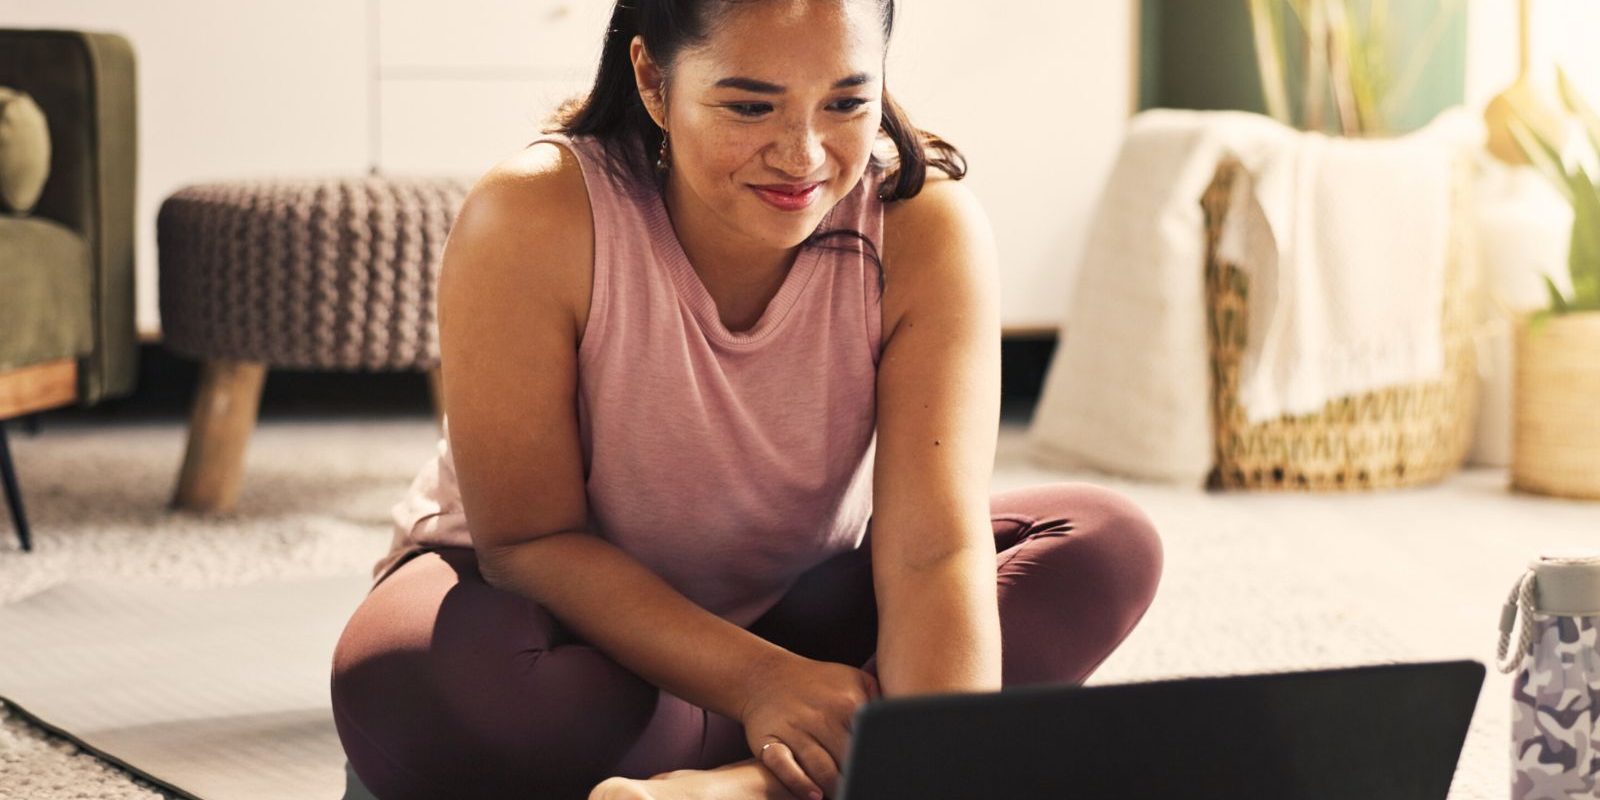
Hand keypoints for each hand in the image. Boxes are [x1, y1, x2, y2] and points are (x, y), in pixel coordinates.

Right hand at [738, 652, 880, 798]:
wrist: (765, 676)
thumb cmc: (816, 683)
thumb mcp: (852, 679)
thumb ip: (878, 698)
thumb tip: (901, 723)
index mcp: (848, 703)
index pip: (871, 741)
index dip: (879, 762)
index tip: (888, 778)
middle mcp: (821, 716)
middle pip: (849, 760)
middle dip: (860, 779)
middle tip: (867, 790)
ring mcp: (794, 729)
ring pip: (821, 768)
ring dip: (836, 788)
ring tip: (846, 796)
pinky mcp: (769, 740)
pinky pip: (784, 766)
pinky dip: (799, 784)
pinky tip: (815, 797)